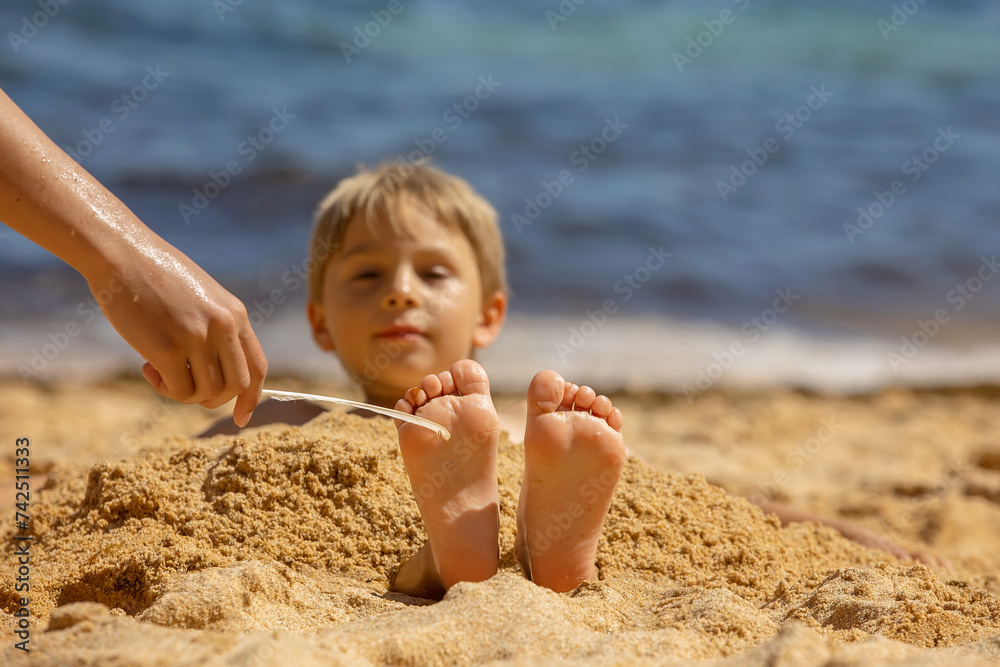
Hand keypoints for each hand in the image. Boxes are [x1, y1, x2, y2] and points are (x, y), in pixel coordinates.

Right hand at [88, 240, 266, 426]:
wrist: (122, 253)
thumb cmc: (157, 274)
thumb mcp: (203, 297)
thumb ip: (217, 328)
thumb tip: (220, 372)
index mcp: (236, 314)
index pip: (257, 367)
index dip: (253, 397)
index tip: (242, 417)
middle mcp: (223, 326)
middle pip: (238, 386)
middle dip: (215, 400)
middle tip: (187, 389)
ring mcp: (196, 337)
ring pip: (209, 392)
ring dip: (185, 394)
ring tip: (161, 372)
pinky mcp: (167, 348)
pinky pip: (179, 391)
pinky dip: (164, 389)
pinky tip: (148, 368)